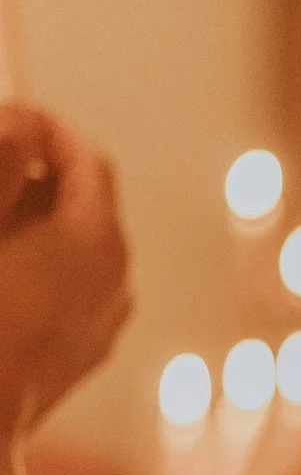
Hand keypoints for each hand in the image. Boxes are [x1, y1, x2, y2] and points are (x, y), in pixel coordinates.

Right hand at [0, 107, 130, 436]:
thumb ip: (3, 154)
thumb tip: (24, 118)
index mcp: (96, 242)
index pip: (87, 160)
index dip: (45, 130)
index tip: (10, 117)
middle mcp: (114, 283)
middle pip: (83, 205)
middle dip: (32, 176)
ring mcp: (99, 326)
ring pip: (73, 250)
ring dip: (29, 223)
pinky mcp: (76, 358)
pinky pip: (63, 292)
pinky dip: (33, 267)